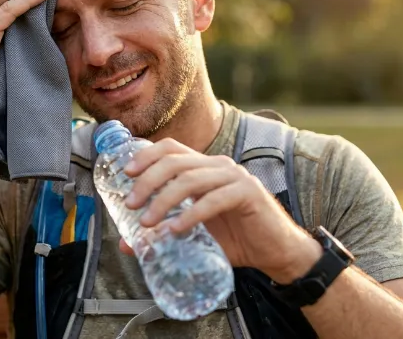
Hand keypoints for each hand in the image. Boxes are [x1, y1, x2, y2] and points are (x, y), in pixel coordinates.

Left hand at [121, 138, 321, 283]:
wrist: (277, 252)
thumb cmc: (236, 238)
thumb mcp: (194, 234)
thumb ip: (163, 234)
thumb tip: (127, 243)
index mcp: (204, 167)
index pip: (170, 149)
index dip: (145, 155)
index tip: (125, 173)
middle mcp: (218, 166)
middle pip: (175, 161)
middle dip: (147, 181)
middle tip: (130, 204)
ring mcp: (235, 177)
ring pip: (190, 179)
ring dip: (164, 200)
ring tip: (147, 222)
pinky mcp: (248, 193)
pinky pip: (214, 199)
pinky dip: (192, 214)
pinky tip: (176, 229)